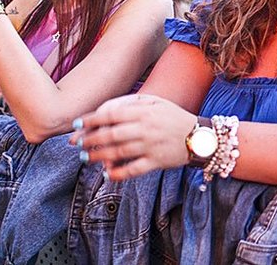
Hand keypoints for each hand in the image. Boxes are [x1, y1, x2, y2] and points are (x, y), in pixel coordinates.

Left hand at [70, 94, 195, 180]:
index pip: (111, 114)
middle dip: (89, 139)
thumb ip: (131, 102)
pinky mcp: (156, 162)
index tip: (76, 124)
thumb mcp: (156, 101)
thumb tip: (105, 110)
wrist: (200, 137)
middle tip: (75, 143)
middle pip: (111, 134)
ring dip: (98, 156)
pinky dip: (118, 174)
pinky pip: (133, 170)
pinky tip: (107, 174)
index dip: (91, 119)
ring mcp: (151, 146)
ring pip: (118, 152)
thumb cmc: (173, 117)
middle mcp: (146, 128)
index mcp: (144, 111)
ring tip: (85, 157)